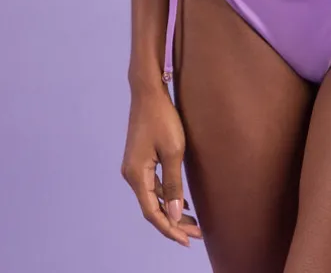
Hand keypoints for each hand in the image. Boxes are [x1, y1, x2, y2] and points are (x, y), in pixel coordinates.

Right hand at [121, 87, 201, 246]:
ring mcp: (135, 167)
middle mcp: (131, 174)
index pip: (152, 212)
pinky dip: (167, 195)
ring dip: (171, 210)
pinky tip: (181, 200)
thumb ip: (173, 184)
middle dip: (173, 223)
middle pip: (152, 207)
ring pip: (153, 197)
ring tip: (192, 222)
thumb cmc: (163, 119)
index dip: (169, 229)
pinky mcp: (141, 159)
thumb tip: (173, 214)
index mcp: (136, 175)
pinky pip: (153, 185)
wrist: (148, 91)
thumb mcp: (173, 151)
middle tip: (196, 234)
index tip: (187, 241)